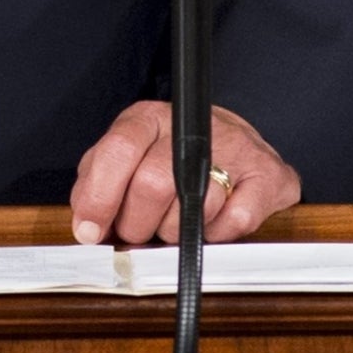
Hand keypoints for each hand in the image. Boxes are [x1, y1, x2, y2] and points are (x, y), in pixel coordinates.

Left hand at [70, 102, 302, 245]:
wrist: (237, 142)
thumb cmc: (171, 156)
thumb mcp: (127, 157)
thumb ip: (97, 182)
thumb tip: (85, 224)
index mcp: (149, 118)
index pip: (119, 150)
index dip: (101, 196)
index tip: (90, 231)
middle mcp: (191, 126)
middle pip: (153, 184)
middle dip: (138, 224)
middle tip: (138, 231)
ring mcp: (235, 148)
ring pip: (193, 208)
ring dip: (175, 231)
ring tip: (174, 220)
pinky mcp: (268, 176)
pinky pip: (233, 223)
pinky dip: (216, 235)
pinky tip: (209, 222)